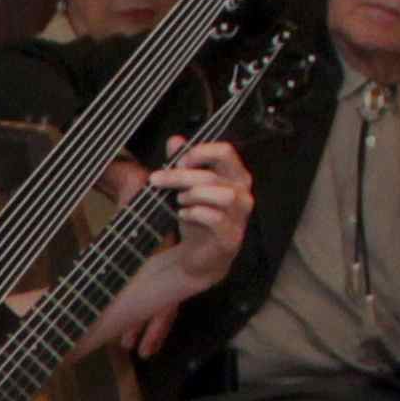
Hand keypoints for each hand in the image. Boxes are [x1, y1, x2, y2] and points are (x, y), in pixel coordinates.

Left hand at [137, 142, 252, 298]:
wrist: (195, 260)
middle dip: (182, 175)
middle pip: (216, 173)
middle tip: (157, 179)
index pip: (226, 151)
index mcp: (234, 177)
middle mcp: (243, 194)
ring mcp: (239, 217)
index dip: (200, 151)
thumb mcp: (183, 189)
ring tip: (178, 201)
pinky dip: (196, 213)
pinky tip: (182, 215)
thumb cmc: (195, 220)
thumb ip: (181, 165)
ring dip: (194, 194)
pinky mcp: (230, 238)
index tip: (177, 160)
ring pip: (223, 195)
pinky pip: (217, 219)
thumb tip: (175, 140)